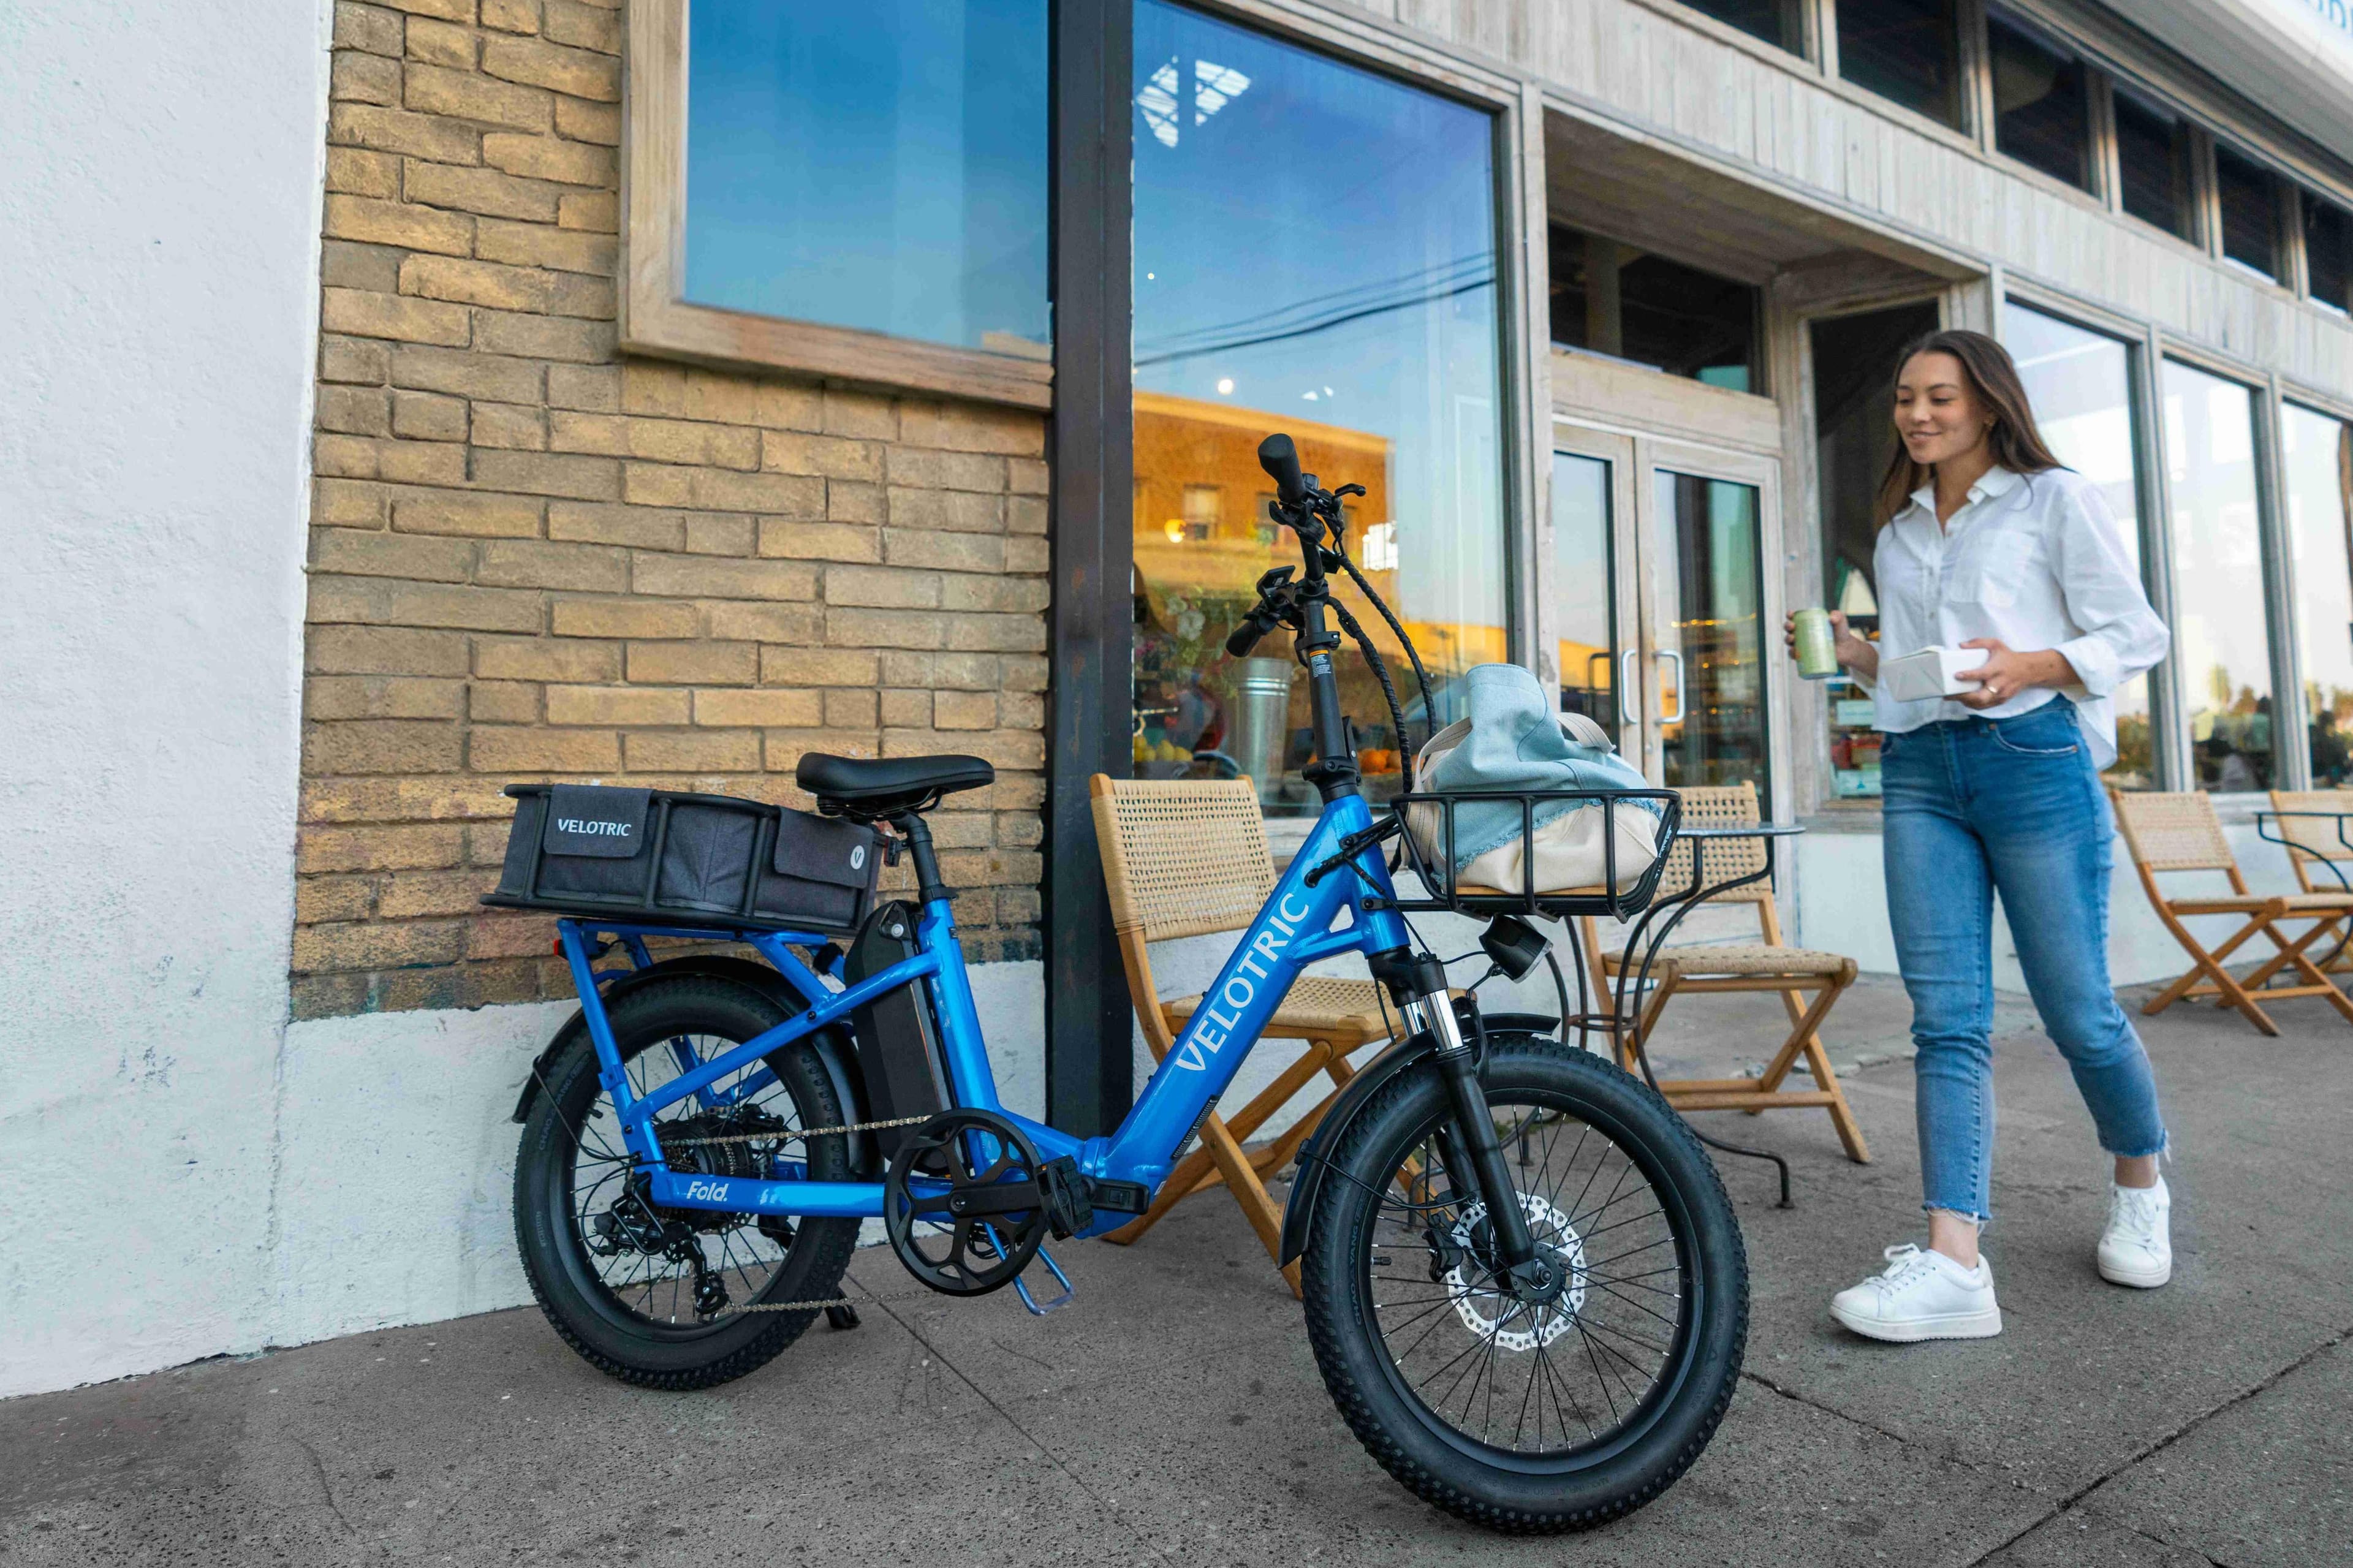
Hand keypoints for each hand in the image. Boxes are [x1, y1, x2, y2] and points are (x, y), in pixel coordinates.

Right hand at [1782, 610, 1874, 672]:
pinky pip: (1795, 655)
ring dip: (1787, 639)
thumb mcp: (1840, 621)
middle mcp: (1802, 633)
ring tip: (1793, 639)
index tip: (1791, 615)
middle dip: (1787, 627)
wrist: (1846, 649)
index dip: (1790, 615)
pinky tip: (1794, 652)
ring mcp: (1803, 645)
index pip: (1795, 618)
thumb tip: (1831, 618)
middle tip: (1792, 627)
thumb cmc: (1841, 632)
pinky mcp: (1805, 656)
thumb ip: (1838, 616)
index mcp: (1808, 623)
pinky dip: (1792, 654)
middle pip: (1790, 629)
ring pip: (1790, 642)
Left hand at [1954, 639, 2072, 707]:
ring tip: (1952, 697)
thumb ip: (1978, 642)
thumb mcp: (1996, 644)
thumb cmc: (2008, 657)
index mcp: (1998, 669)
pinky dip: (1973, 705)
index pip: (1983, 674)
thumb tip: (1960, 645)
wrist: (2028, 670)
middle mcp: (2000, 684)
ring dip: (1966, 702)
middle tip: (1950, 694)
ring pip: (1982, 704)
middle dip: (1964, 697)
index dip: (1969, 676)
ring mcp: (2001, 694)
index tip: (1957, 675)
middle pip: (1982, 696)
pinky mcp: (2002, 700)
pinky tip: (1964, 700)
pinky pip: (1985, 706)